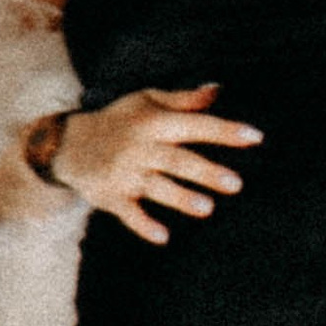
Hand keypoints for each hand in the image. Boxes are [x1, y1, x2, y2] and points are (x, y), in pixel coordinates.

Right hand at [52, 83, 260, 244]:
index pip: (195, 125)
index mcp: (154, 123)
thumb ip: (184, 100)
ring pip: (157, 187)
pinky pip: (129, 213)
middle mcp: (141, 148)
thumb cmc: (119, 120)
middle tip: (237, 184)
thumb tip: (218, 90)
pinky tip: (162, 236)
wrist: (69, 144)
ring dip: (181, 198)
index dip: (225, 131)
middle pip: (179, 160)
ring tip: (207, 209)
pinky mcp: (111, 197)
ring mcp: (125, 174)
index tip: (255, 137)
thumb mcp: (146, 101)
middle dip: (207, 172)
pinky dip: (143, 225)